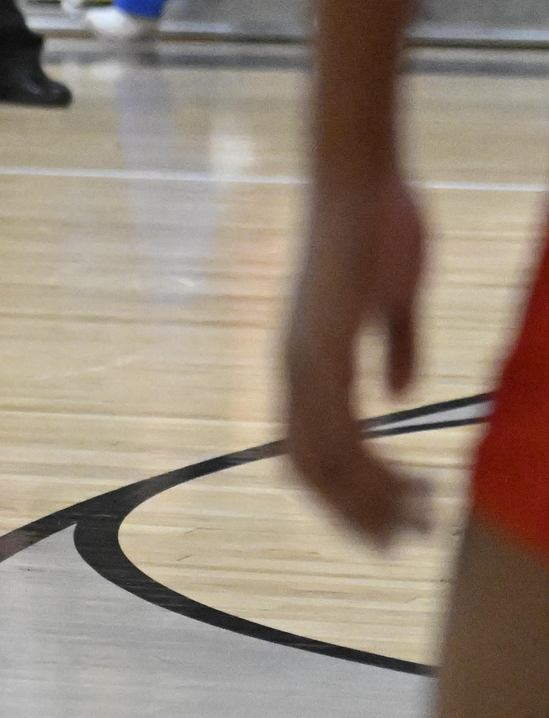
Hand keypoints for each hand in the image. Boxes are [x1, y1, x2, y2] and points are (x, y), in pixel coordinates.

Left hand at [283, 168, 429, 546]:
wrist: (361, 177)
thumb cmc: (380, 227)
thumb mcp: (392, 299)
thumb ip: (395, 345)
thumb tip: (400, 390)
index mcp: (307, 359)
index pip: (311, 452)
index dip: (346, 495)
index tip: (392, 522)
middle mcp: (294, 366)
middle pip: (310, 470)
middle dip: (358, 513)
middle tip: (408, 541)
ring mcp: (302, 356)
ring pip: (323, 458)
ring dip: (372, 498)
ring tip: (423, 520)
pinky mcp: (321, 341)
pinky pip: (335, 422)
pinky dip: (367, 464)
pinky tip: (407, 481)